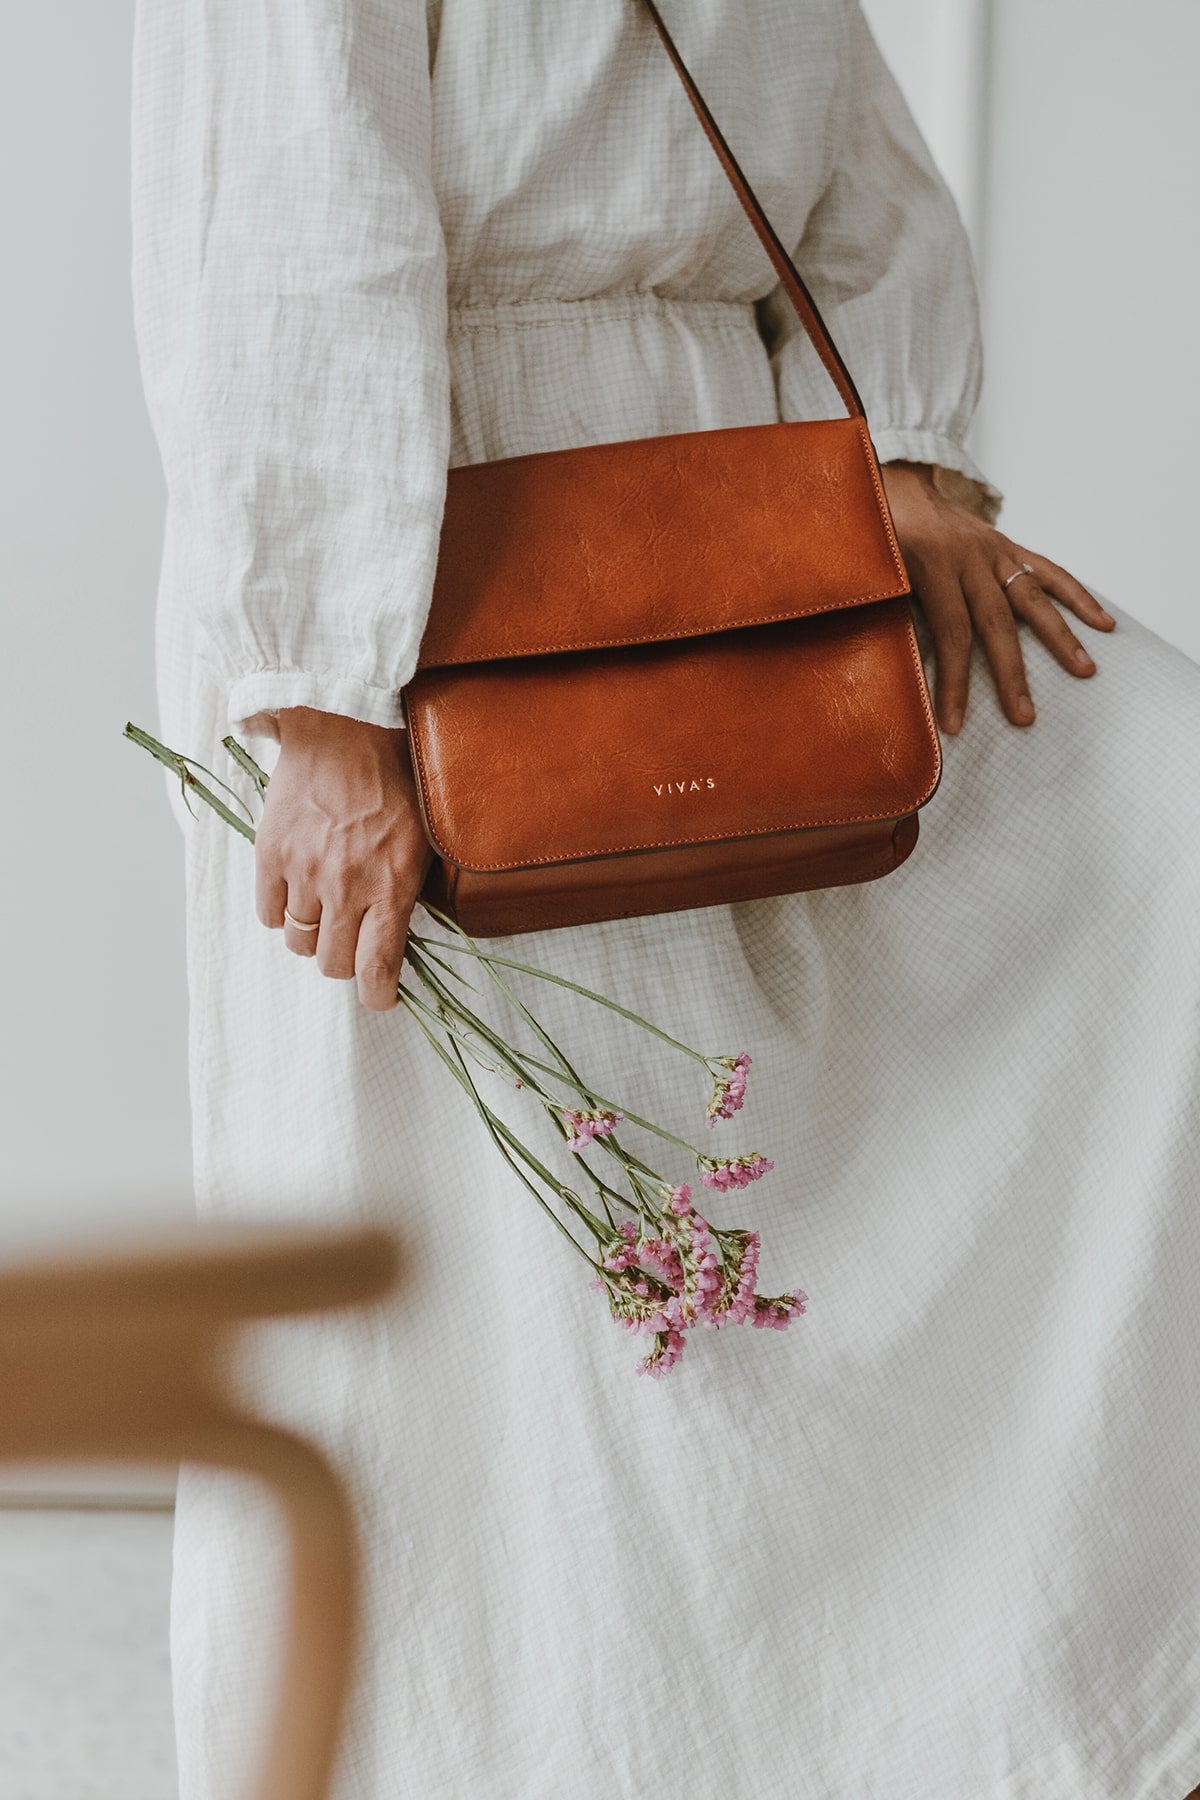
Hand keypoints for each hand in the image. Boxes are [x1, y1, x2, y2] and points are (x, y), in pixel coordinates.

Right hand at [254, 707, 433, 1010]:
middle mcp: (347, 887)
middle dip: (343, 962)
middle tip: (350, 941)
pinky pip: (270, 914)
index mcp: (392, 885)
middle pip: (332, 964)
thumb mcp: (424, 837)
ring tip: (323, 910)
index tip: (380, 997)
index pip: (377, 968)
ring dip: (313, 935)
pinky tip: (296, 891)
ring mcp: (305, 872)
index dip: (378, 994)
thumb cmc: (395, 776)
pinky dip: (282, 912)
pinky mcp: (271, 854)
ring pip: (299, 942)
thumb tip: (399, 934)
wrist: (345, 726)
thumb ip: (409, 889)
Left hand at [880, 461, 1115, 733]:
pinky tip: (1102, 622)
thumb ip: (891, 612)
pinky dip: (1077, 596)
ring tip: (1085, 670)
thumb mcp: (876, 574)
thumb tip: (895, 670)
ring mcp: (994, 551)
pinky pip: (1048, 572)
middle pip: (996, 623)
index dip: (954, 681)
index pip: (951, 633)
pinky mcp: (1008, 547)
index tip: (953, 723)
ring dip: (1060, 637)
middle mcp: (969, 558)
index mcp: (932, 565)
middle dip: (1011, 674)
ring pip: (1031, 599)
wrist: (896, 488)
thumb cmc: (880, 538)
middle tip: (1024, 716)